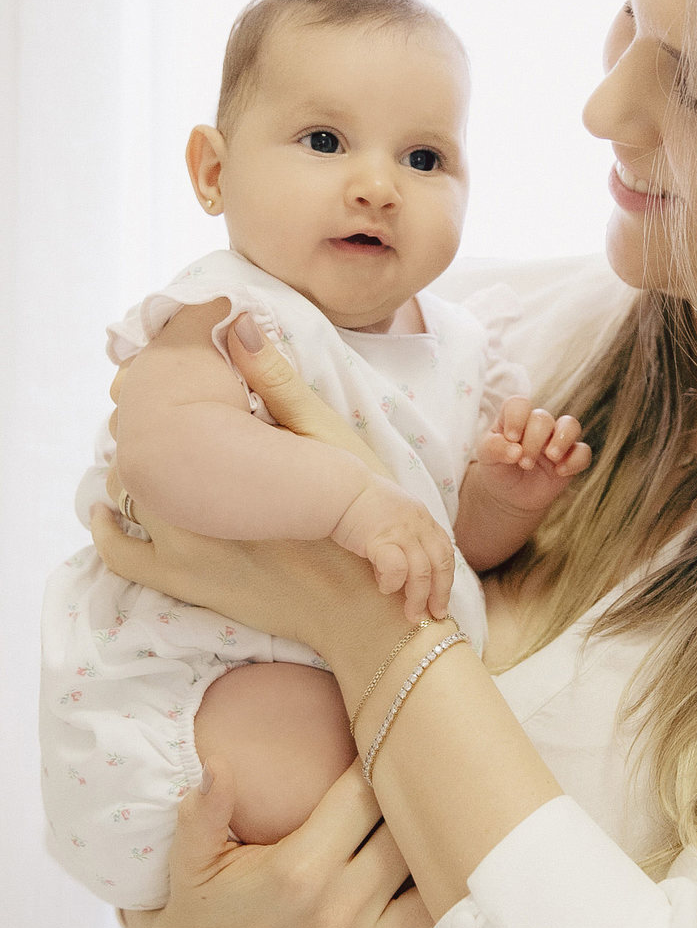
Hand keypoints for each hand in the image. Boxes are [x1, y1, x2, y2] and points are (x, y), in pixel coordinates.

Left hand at [96, 317, 402, 654]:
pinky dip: (108, 527)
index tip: (171, 368)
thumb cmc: (355, 520)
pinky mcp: (179, 580)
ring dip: (135, 468)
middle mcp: (187, 498)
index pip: (164, 400)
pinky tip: (106, 512)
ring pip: (126, 488)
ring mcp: (178, 544)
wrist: (360, 605)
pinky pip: (122, 552)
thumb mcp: (323, 439)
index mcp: (220, 457)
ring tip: (156, 454)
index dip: (162, 377)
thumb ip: (276, 381)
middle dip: (148, 421)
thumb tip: (238, 322)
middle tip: (164, 405)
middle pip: (138, 441)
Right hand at [122, 757, 463, 927]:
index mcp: (298, 869)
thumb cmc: (201, 905)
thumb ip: (203, 811)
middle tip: (426, 788)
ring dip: (441, 876)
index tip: (388, 743)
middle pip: (406, 842)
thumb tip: (216, 766)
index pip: (364, 796)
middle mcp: (335, 913)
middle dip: (418, 812)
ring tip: (445, 847)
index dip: (379, 763)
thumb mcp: (190, 857)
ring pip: (431, 903)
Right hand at [331, 478, 456, 619]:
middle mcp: (418, 524)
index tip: (442, 601)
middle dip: (439, 594)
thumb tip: (401, 576)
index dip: (446, 579)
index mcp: (423, 518)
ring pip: (422, 571)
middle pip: (440, 564)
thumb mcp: (392, 518)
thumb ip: (403, 541)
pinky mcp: (381, 539)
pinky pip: (397, 568)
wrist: (338, 489)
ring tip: (411, 614)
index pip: (445, 552)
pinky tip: (384, 588)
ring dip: (418, 597)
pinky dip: (393, 583)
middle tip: (434, 615)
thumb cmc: (359, 505)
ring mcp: (402, 531)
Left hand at [472, 397, 590, 514]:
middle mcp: (537, 425)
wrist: (509, 496)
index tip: (511, 438)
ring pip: (571, 425)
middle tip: (524, 463)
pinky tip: (560, 472)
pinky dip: (575, 461)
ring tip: (551, 457)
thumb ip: (494, 448)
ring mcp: (556, 440)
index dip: (517, 418)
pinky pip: (583, 452)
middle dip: (533, 441)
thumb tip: (515, 450)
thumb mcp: (486, 458)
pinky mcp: (570, 458)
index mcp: (514, 418)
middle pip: (543, 417)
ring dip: (561, 440)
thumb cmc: (497, 469)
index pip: (519, 404)